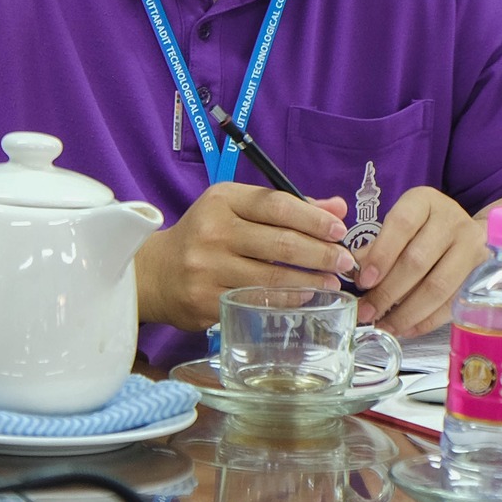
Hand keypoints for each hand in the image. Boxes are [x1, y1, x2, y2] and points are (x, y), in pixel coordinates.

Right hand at [136, 184, 353, 330]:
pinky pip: (256, 301)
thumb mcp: (238, 209)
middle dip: (320, 253)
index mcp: (222, 200)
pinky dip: (286, 301)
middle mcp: (213, 231)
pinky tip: (305, 298)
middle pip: (279, 242)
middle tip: (346, 261)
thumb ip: (288, 207)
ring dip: (310, 281)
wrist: (156, 273)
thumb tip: (337, 210)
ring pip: (272, 277)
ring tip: (333, 282)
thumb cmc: (206, 235)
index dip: (313, 219)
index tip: (340, 231)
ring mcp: (207, 267)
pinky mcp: (205, 300)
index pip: (277, 205)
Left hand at [354, 187, 486, 339]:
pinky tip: (405, 329)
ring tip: (383, 326)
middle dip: (388, 292)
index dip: (381, 254)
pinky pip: (451, 305)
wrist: (467, 232)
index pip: (402, 225)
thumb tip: (354, 273)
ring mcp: (471, 248)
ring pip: (436, 287)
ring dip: (405, 312)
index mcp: (424, 202)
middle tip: (367, 311)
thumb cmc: (423, 229)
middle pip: (417, 261)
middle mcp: (452, 221)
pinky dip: (425, 321)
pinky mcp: (480, 276)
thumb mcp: (400, 226)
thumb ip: (376, 247)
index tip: (364, 281)